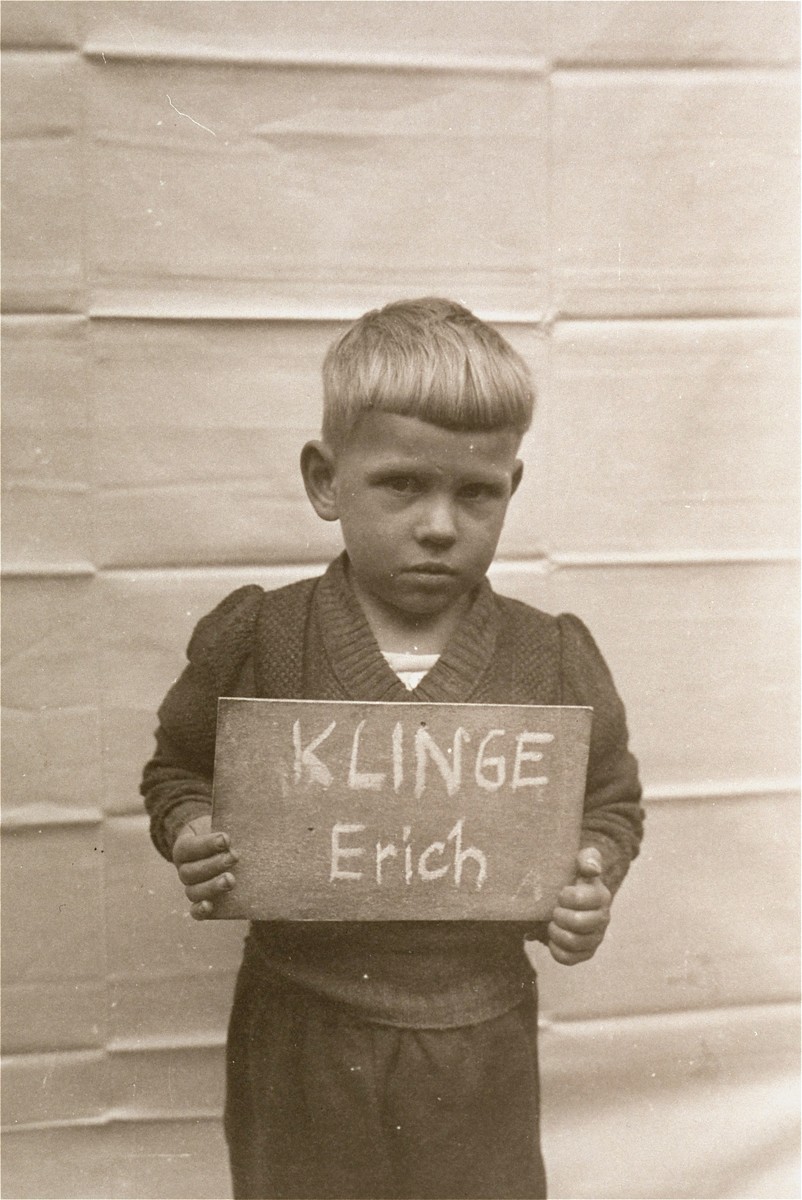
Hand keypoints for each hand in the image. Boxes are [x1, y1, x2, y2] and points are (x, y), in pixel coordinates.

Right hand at [172, 815, 237, 919]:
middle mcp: (185, 869)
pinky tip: (210, 906)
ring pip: (193, 892)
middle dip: (213, 865)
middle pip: (191, 872)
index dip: (206, 844)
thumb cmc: (222, 832)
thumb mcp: (222, 822)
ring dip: (212, 887)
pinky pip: (195, 911)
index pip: (189, 847)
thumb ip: (229, 821)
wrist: (222, 849)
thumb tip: (253, 815)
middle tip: (234, 857)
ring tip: (231, 880)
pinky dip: (200, 910)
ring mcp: (192, 887)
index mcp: (184, 848)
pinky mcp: (202, 901)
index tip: (226, 838)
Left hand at [547, 847, 610, 964]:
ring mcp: (595, 938)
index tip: (561, 892)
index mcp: (600, 896)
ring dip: (556, 932)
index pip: (581, 899)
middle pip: (578, 923)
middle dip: (559, 915)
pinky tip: (553, 939)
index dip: (566, 896)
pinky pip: (568, 959)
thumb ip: (588, 858)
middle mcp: (602, 919)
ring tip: (553, 923)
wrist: (569, 897)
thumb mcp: (581, 862)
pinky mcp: (585, 953)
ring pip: (572, 942)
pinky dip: (556, 949)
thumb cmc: (574, 878)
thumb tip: (592, 869)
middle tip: (554, 909)